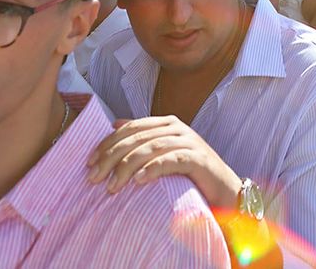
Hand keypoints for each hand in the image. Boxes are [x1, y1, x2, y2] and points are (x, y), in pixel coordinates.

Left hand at [86, 115, 241, 203]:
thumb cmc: (192, 175)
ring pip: (150, 148)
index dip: (107, 143)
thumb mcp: (164, 154)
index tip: (88, 162)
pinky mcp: (199, 159)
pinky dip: (152, 169)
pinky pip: (171, 160)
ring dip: (127, 167)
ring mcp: (189, 142)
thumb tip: (114, 123)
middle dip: (111, 157)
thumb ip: (143, 138)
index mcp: (167, 123)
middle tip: (93, 177)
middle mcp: (177, 128)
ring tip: (111, 185)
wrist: (227, 192)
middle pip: (137, 137)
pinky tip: (138, 181)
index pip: (130, 128)